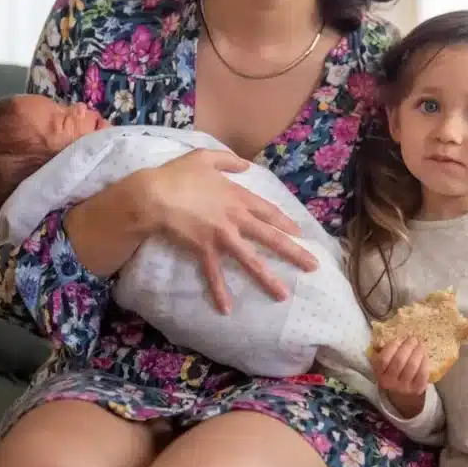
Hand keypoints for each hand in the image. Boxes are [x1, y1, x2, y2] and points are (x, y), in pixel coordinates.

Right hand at [141, 149, 315, 313]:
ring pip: (250, 260)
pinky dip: (219, 291)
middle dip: (294, 253)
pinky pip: (214, 273)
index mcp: (239, 197)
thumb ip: (228, 160)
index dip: (286, 224)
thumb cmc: (178, 174)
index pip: (270, 212)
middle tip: (313, 267)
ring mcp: (222, 236)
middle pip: (271, 237)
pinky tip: (227, 309)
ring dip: (267, 279)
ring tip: (282, 295)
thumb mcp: (206, 157)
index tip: (300, 234)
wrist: (154, 194)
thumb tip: (245, 164)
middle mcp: (236, 218)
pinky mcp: (204, 249)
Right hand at [370, 337, 429, 417]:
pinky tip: (425, 355)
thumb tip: (382, 341)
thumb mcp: (386, 363)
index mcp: (380, 374)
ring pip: (412, 365)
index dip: (391, 347)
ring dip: (418, 352)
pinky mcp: (417, 389)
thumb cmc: (393, 372)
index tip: (398, 340)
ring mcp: (404, 387)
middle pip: (399, 360)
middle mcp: (390, 382)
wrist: (403, 394)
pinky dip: (425, 361)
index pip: (383, 360)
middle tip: (413, 339)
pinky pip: (422, 372)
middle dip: (408, 346)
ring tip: (420, 345)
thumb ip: (384, 351)